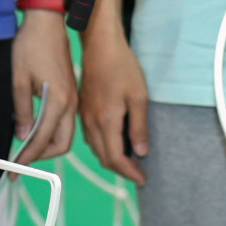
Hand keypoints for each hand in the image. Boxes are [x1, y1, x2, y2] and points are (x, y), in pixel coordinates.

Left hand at [11, 11, 77, 161]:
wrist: (47, 22)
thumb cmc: (31, 46)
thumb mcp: (19, 79)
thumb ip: (22, 110)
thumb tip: (23, 135)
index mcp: (58, 101)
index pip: (43, 139)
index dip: (29, 156)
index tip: (16, 167)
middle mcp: (70, 103)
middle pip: (62, 143)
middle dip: (43, 155)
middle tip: (22, 159)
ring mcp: (73, 98)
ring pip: (65, 133)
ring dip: (47, 143)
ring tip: (26, 147)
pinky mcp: (71, 93)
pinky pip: (65, 120)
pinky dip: (52, 131)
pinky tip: (36, 129)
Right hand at [78, 29, 148, 184]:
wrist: (100, 45)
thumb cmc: (122, 67)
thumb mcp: (138, 96)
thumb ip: (138, 127)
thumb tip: (140, 152)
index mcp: (106, 121)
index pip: (115, 158)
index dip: (129, 173)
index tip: (143, 180)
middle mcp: (91, 122)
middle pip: (103, 158)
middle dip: (121, 170)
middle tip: (138, 173)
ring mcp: (85, 116)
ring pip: (95, 149)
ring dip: (111, 159)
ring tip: (128, 162)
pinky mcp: (83, 109)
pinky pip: (90, 138)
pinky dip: (102, 147)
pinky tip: (113, 143)